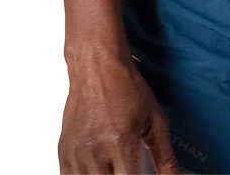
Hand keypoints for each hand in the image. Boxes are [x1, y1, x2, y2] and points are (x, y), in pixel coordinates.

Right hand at [58, 52, 184, 174]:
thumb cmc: (126, 87)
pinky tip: (99, 169)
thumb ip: (165, 156)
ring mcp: (77, 154)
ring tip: (115, 168)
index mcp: (121, 142)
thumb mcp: (154, 119)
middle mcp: (96, 151)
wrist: (97, 65)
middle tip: (130, 170)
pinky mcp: (64, 153)